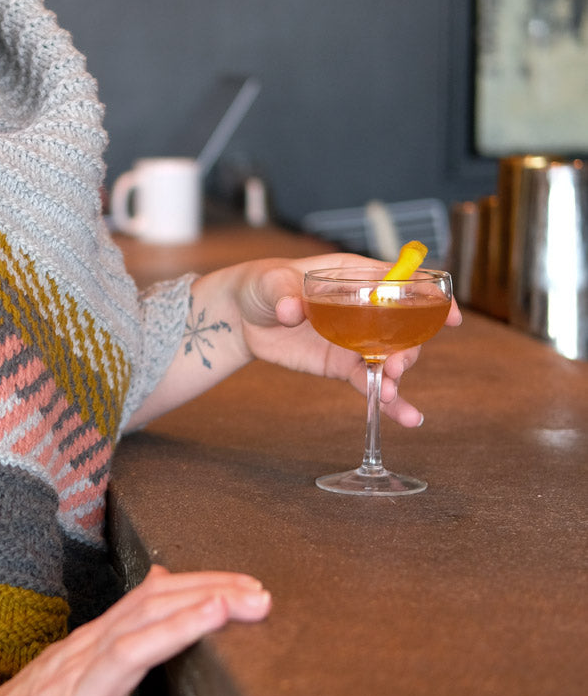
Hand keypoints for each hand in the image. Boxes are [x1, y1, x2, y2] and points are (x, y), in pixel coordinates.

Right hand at [0, 565, 270, 695]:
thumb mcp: (77, 659)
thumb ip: (123, 624)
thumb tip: (166, 581)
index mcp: (91, 645)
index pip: (151, 599)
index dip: (202, 586)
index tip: (250, 582)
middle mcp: (84, 663)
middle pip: (146, 616)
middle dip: (204, 599)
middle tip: (259, 594)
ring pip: (128, 658)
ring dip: (177, 633)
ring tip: (223, 617)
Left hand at [226, 254, 461, 426]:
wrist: (245, 317)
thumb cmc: (264, 286)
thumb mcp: (272, 284)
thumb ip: (285, 295)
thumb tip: (291, 309)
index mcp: (356, 277)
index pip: (401, 284)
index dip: (429, 298)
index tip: (450, 316)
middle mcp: (365, 309)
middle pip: (404, 327)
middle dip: (409, 347)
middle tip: (396, 365)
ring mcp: (357, 339)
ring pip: (391, 356)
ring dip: (397, 374)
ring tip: (389, 389)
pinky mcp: (343, 365)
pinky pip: (370, 382)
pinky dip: (387, 400)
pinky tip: (406, 418)